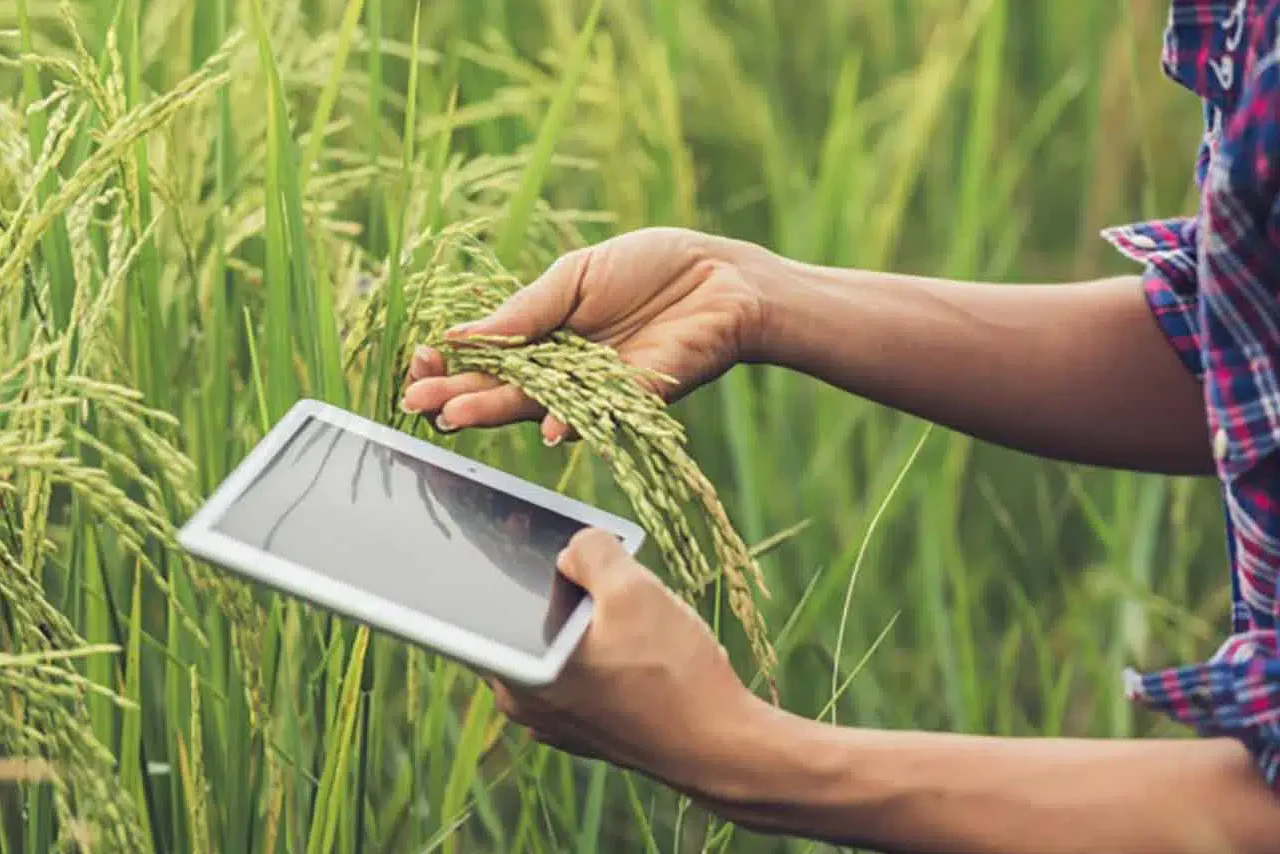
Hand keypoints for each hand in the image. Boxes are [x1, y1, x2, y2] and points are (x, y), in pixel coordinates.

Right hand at [400, 227, 769, 443]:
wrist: (723, 278)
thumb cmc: (651, 267)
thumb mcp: (576, 276)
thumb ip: (526, 309)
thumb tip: (460, 334)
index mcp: (545, 335)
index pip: (487, 357)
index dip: (452, 362)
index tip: (422, 360)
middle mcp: (565, 371)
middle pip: (503, 388)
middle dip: (458, 394)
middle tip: (417, 401)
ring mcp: (598, 391)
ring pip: (540, 407)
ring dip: (498, 412)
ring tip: (455, 415)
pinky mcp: (637, 401)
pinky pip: (600, 415)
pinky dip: (574, 422)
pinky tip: (548, 428)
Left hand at [489, 528, 758, 796]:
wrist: (722, 746)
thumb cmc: (673, 674)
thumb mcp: (633, 588)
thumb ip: (591, 551)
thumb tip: (573, 548)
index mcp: (517, 671)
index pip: (491, 601)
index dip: (513, 559)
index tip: (531, 534)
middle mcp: (525, 703)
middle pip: (533, 620)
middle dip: (566, 591)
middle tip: (606, 576)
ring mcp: (556, 722)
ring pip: (565, 646)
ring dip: (593, 623)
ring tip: (638, 618)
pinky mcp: (589, 731)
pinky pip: (588, 674)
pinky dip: (608, 654)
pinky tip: (647, 649)